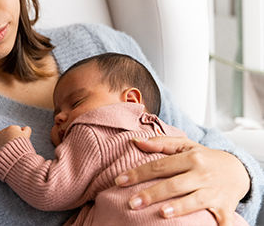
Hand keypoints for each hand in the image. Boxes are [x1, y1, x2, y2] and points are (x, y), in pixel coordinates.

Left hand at [0, 125, 31, 150]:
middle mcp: (6, 129)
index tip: (18, 141)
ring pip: (2, 134)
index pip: (16, 129)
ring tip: (7, 146)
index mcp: (14, 127)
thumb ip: (27, 129)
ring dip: (4, 138)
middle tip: (13, 144)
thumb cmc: (21, 145)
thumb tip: (23, 128)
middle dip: (10, 136)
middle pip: (9, 132)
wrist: (13, 152)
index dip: (18, 135)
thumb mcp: (27, 135)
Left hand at [114, 136, 249, 225]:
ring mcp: (213, 191)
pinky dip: (215, 225)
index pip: (159, 165)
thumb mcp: (185, 145)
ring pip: (194, 200)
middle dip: (152, 194)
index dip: (138, 173)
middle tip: (132, 203)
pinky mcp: (225, 206)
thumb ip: (160, 143)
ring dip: (178, 207)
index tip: (120, 181)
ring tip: (161, 213)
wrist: (238, 170)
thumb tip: (135, 140)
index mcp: (190, 157)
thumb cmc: (204, 158)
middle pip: (173, 184)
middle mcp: (201, 174)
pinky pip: (221, 218)